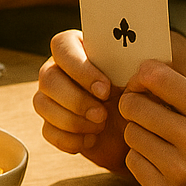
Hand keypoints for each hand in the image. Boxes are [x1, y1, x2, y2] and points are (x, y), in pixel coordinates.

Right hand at [34, 29, 130, 174]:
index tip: (105, 90)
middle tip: (102, 115)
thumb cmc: (140, 98)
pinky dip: (70, 140)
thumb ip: (140, 72)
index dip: (80, 69)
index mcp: (79, 48)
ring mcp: (50, 96)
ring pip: (42, 104)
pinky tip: (91, 139)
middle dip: (75, 100)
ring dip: (72, 120)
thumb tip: (139, 73)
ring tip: (99, 127)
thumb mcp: (144, 82)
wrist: (136, 132)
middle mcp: (58, 69)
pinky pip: (48, 131)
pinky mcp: (51, 123)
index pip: (62, 46)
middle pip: (47, 77)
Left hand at [120, 62, 185, 185]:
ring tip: (160, 142)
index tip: (143, 85)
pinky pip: (133, 162)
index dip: (141, 77)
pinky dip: (142, 160)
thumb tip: (143, 75)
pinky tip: (162, 164)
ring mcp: (180, 171)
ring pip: (131, 134)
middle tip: (143, 113)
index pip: (157, 78)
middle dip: (134, 106)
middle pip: (133, 106)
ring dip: (140, 135)